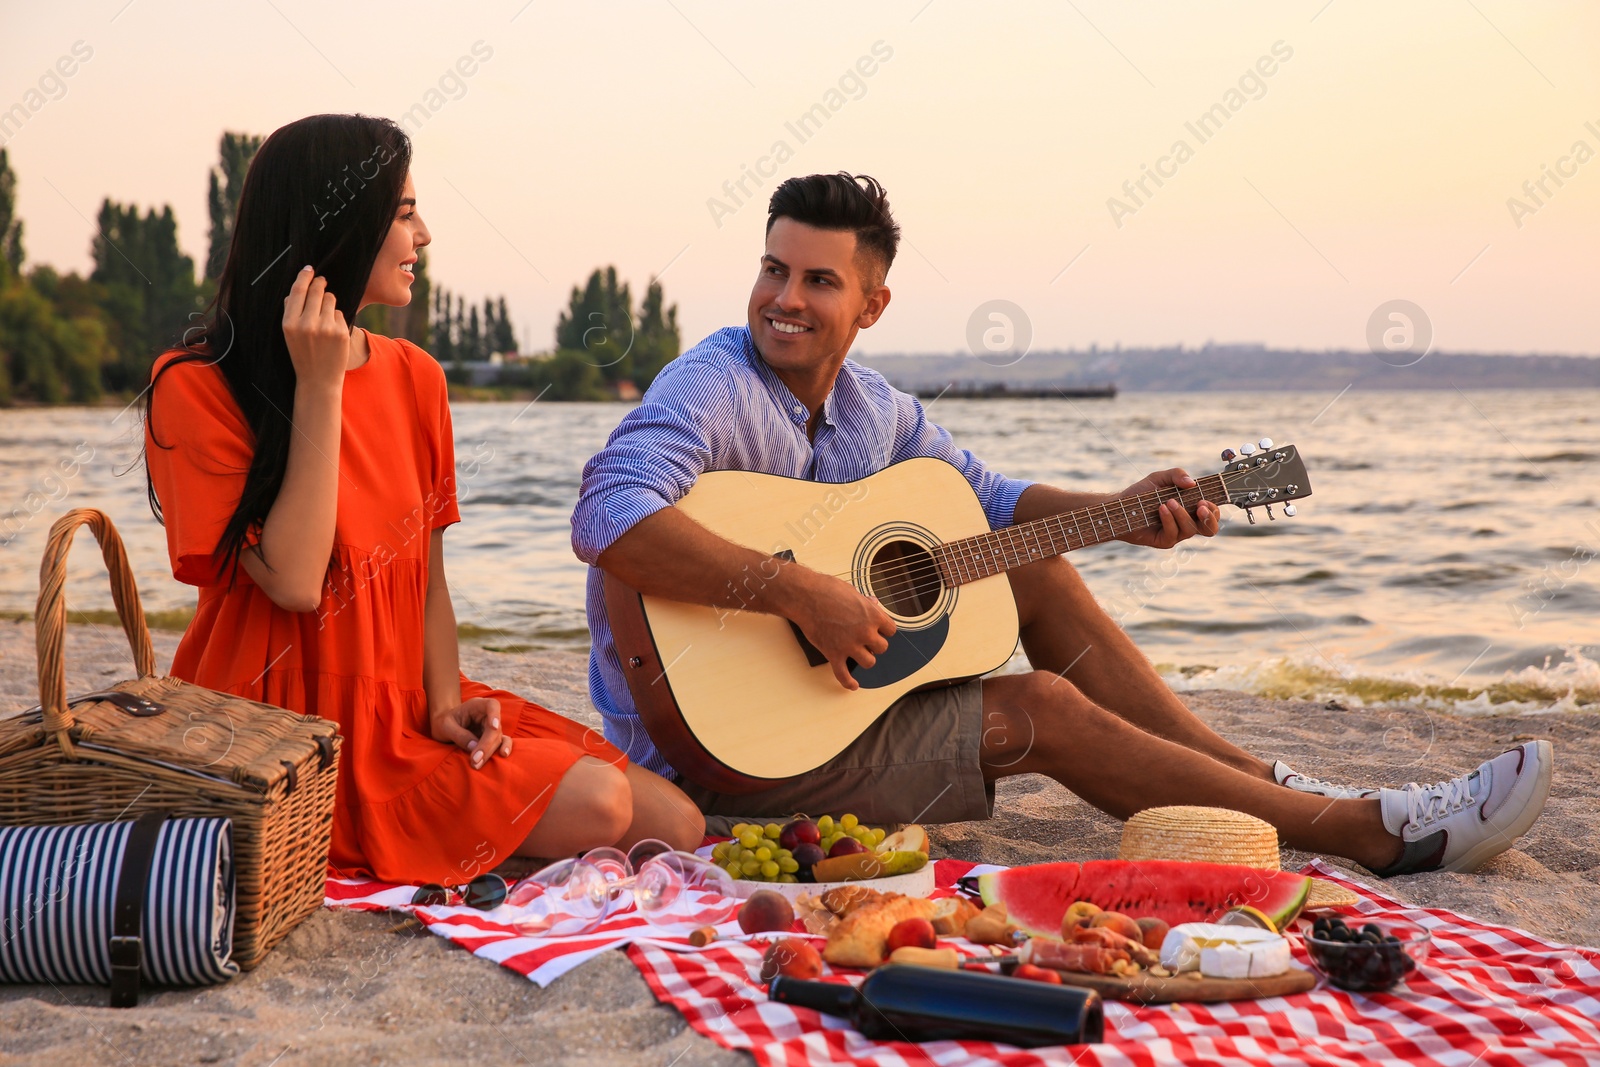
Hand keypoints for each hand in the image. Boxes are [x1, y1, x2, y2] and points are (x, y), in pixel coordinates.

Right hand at [282, 265, 350, 387]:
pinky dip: (337, 318)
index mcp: (290, 323)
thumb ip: (291, 311)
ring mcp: (326, 328)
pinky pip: (340, 313)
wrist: (318, 379)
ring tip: (324, 317)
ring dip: (329, 303)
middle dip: (320, 284)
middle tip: (322, 282)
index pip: (298, 291)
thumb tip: (298, 287)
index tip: (309, 268)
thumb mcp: (289, 334)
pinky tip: (332, 331)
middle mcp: (307, 324)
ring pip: (331, 299)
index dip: (304, 276)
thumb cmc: (302, 353)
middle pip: (317, 291)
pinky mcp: (341, 332)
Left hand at [429, 696, 510, 768]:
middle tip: (475, 760)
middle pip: (495, 728)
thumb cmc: (443, 722)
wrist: (443, 726)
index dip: (495, 715)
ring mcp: (491, 727)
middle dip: (486, 745)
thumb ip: (459, 734)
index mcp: (476, 706)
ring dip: (489, 752)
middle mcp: (487, 715)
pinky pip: (502, 742)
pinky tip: (503, 755)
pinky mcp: (492, 737)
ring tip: (477, 764)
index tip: (493, 728)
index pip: (492, 705)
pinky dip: (504, 748)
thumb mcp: (445, 726)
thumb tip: (474, 746)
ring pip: (497, 738)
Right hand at [789, 570, 896, 690]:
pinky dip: (848, 682)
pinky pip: (843, 675)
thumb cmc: (827, 590)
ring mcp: (849, 645)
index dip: (883, 630)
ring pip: (869, 662)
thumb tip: (874, 603)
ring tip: (859, 654)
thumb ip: (865, 602)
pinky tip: (853, 685)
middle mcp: (864, 632)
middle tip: (865, 639)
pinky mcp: (834, 654)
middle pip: (882, 648)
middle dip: (875, 644)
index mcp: (872, 616)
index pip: (891, 630)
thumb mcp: (852, 591)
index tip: (877, 629)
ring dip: (865, 659)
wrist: (805, 597)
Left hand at [1115, 467, 1219, 548]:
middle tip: (1200, 505)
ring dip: (1181, 514)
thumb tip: (1192, 483)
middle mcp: (1186, 522)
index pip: (1212, 514)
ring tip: (1168, 502)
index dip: (1214, 510)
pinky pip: (1172, 533)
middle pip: (1210, 529)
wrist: (1120, 506)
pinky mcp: (1163, 541)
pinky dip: (1168, 519)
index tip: (1205, 500)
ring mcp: (1176, 533)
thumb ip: (1176, 475)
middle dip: (1209, 518)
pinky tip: (1161, 508)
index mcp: (1191, 508)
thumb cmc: (1142, 493)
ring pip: (1190, 529)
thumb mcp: (1160, 478)